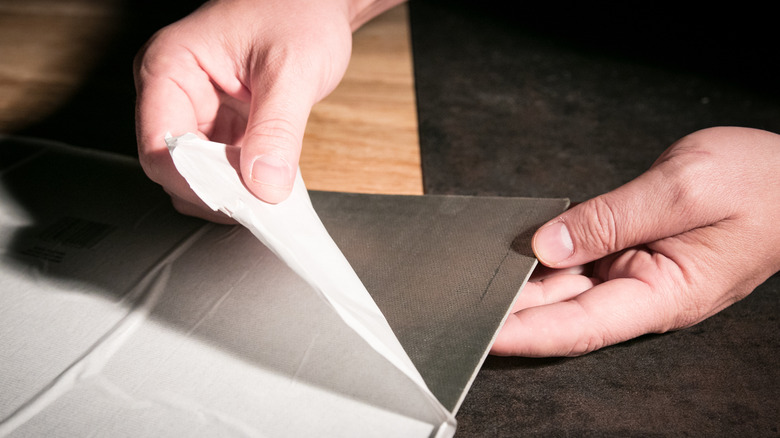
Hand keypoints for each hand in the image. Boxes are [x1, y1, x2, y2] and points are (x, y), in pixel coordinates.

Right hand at [134, 0, 401, 220]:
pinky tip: (271, 181)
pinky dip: (246, 182)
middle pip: (174, 168)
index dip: (196, 182)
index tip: (237, 200)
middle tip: (260, 202)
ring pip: (199, 175)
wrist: (317, 2)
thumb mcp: (293, 68)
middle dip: (216, 190)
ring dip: (233, 190)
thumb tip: (265, 184)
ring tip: (269, 190)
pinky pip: (224, 168)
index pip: (160, 147)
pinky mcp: (221, 125)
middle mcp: (175, 92)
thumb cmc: (299, 11)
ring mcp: (198, 111)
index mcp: (170, 67)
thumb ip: (278, 128)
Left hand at [492, 127, 779, 356]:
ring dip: (520, 286)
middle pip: (563, 311)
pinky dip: (545, 258)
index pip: (580, 327)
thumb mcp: (683, 189)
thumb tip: (547, 245)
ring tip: (470, 281)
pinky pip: (580, 261)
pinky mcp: (630, 254)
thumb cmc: (758, 183)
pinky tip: (511, 253)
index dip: (526, 333)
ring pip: (566, 287)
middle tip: (457, 304)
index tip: (481, 333)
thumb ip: (610, 219)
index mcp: (663, 295)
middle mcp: (643, 293)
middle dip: (509, 311)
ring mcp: (636, 275)